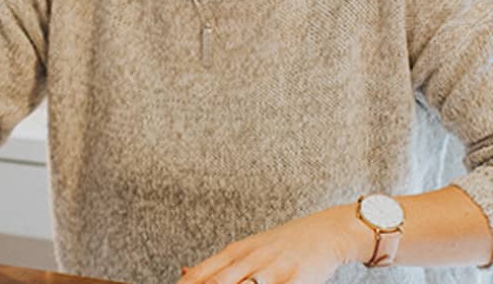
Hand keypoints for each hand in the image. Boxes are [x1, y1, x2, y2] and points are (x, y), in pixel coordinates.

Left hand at [177, 205, 371, 283]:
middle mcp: (250, 259)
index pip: (202, 273)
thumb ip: (218, 264)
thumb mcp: (248, 248)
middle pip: (218, 282)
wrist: (326, 231)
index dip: (186, 283)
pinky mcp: (295, 279)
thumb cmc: (284, 244)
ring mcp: (272, 270)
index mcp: (236, 252)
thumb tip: (184, 271)